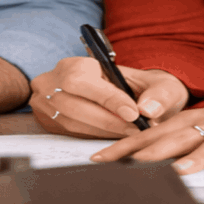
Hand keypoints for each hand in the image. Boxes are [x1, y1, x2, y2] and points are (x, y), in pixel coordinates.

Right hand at [29, 56, 189, 138]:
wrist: (122, 94)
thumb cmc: (140, 88)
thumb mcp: (156, 82)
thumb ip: (158, 93)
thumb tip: (149, 110)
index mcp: (75, 65)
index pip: (84, 81)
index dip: (108, 100)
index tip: (133, 115)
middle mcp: (53, 81)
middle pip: (73, 105)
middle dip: (107, 122)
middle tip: (134, 131)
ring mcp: (45, 102)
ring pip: (69, 122)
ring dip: (100, 132)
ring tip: (127, 136)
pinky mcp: (48, 121)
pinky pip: (68, 133)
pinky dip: (92, 137)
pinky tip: (112, 138)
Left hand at [90, 93, 203, 172]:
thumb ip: (183, 139)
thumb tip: (144, 156)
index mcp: (198, 119)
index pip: (156, 132)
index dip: (128, 145)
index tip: (102, 159)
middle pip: (178, 136)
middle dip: (150, 151)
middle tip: (127, 165)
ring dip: (197, 157)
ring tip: (179, 171)